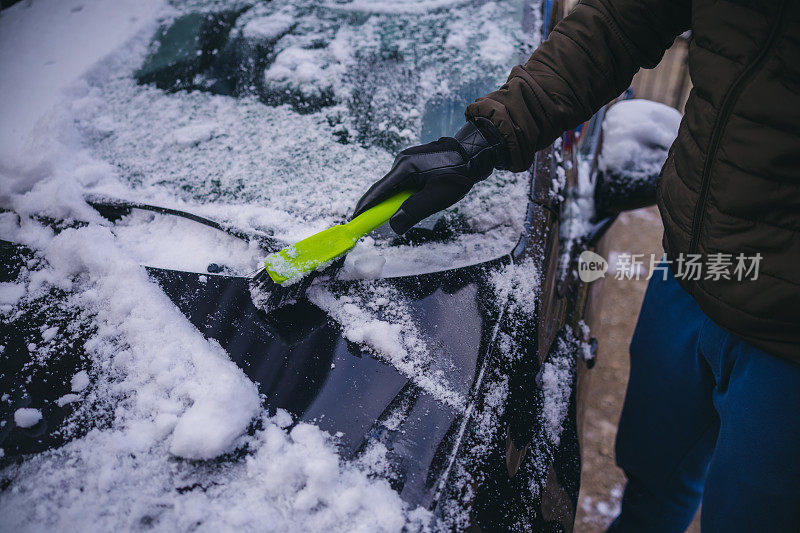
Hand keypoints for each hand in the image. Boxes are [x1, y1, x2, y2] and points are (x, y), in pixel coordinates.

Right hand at [351, 118, 508, 234]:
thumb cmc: (458, 174)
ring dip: (398, 200)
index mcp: (404, 167)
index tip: (354, 221)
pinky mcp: (415, 161)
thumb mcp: (437, 197)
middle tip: (381, 223)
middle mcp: (402, 161)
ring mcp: (408, 159)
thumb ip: (413, 211)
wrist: (475, 153)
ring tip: (417, 206)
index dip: (365, 208)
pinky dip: (405, 194)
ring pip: (395, 187)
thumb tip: (393, 226)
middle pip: (384, 189)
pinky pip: (403, 182)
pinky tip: (420, 197)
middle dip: (382, 207)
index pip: (378, 191)